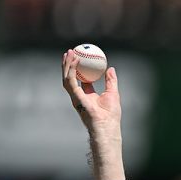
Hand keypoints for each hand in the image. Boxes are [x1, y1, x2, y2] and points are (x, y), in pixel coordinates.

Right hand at [61, 49, 125, 179]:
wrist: (107, 127)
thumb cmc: (112, 115)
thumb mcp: (113, 94)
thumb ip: (111, 81)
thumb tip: (111, 68)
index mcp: (88, 95)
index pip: (81, 79)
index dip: (80, 68)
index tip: (81, 57)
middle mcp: (79, 96)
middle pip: (71, 77)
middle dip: (69, 64)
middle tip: (71, 51)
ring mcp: (76, 98)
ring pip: (67, 78)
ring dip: (66, 65)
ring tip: (69, 53)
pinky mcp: (75, 98)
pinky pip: (71, 81)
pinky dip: (71, 70)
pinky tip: (74, 61)